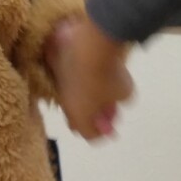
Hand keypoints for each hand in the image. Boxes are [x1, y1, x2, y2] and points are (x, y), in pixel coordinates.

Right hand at [45, 14, 131, 139]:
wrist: (88, 46)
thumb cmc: (108, 75)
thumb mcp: (125, 92)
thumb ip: (120, 99)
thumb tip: (115, 98)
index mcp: (79, 116)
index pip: (90, 134)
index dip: (103, 132)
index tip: (113, 127)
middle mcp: (65, 104)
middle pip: (76, 119)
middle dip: (92, 116)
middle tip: (108, 107)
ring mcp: (59, 85)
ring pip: (71, 98)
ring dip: (85, 96)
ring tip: (102, 84)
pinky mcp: (55, 67)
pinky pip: (68, 79)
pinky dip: (79, 78)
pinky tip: (91, 68)